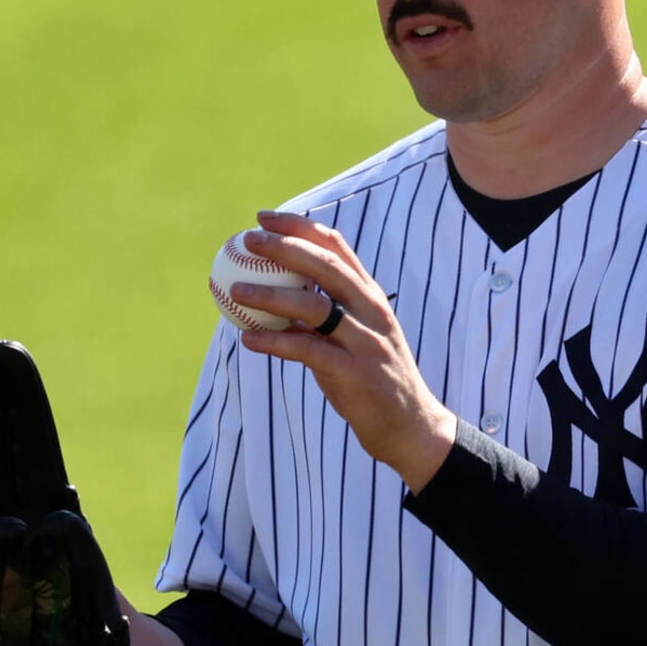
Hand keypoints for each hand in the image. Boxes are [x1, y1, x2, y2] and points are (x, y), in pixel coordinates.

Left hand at [230, 210, 455, 492]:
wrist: (410, 426)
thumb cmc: (372, 379)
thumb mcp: (354, 337)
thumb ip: (323, 315)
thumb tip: (273, 295)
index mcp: (370, 296)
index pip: (336, 247)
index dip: (299, 227)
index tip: (264, 219)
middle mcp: (371, 311)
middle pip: (325, 266)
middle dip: (284, 247)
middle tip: (247, 242)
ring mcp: (366, 341)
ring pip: (313, 306)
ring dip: (271, 294)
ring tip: (236, 290)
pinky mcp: (355, 373)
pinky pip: (307, 351)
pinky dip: (275, 342)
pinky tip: (248, 338)